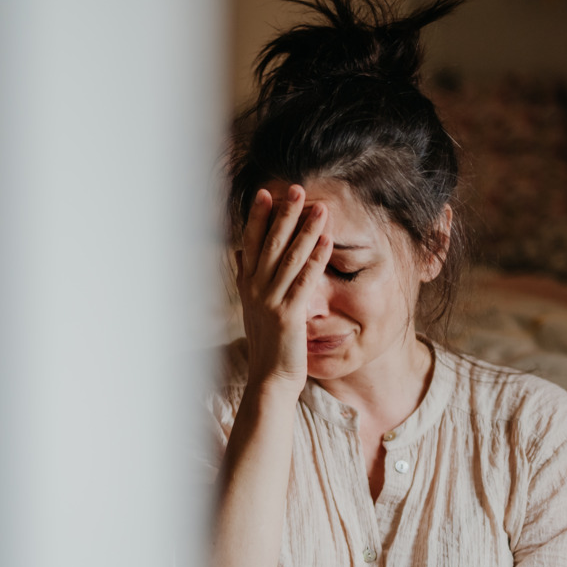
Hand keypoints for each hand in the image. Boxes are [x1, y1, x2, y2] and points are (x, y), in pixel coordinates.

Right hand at [235, 186, 332, 394]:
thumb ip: (246, 276)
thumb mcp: (252, 306)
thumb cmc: (267, 343)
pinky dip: (316, 259)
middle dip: (284, 214)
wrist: (270, 378)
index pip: (251, 243)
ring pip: (289, 258)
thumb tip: (239, 250)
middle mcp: (255, 289)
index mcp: (247, 285)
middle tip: (297, 188)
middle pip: (270, 244)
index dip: (258, 217)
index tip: (265, 193)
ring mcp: (270, 301)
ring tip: (321, 208)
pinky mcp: (289, 315)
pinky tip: (327, 241)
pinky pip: (304, 281)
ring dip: (306, 230)